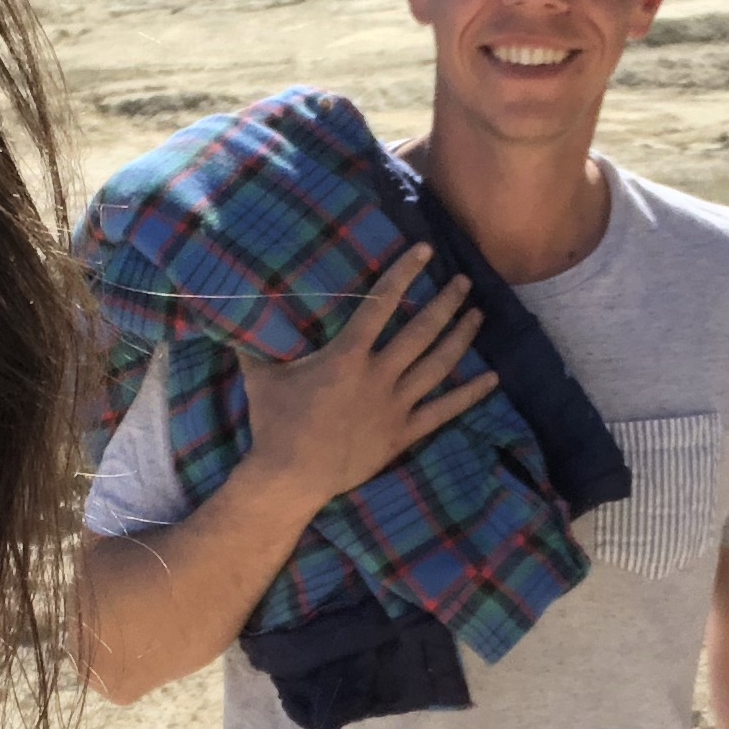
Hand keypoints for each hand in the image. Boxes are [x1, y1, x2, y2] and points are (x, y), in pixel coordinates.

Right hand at [236, 245, 497, 507]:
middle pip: (422, 331)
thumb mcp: (260, 376)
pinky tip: (492, 379)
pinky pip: (443, 411)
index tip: (425, 250)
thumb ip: (255, 341)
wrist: (289, 478)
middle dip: (446, 303)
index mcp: (347, 356)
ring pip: (438, 365)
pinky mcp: (402, 435)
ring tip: (477, 315)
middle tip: (464, 282)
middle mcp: (378, 376)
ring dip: (461, 337)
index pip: (381, 304)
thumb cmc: (273, 424)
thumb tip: (236, 308)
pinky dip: (469, 395)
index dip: (404, 274)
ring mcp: (394, 406)